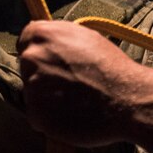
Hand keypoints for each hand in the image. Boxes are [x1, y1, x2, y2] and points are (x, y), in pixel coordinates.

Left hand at [16, 19, 140, 146]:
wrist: (127, 99)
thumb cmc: (111, 68)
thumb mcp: (85, 37)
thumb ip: (59, 37)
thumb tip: (46, 41)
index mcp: (42, 34)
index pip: (25, 40)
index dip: (39, 51)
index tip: (50, 62)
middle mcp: (32, 57)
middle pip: (27, 67)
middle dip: (42, 74)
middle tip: (68, 84)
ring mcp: (31, 86)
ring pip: (32, 92)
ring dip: (47, 98)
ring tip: (74, 100)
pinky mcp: (35, 113)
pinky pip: (37, 116)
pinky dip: (50, 118)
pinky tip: (71, 114)